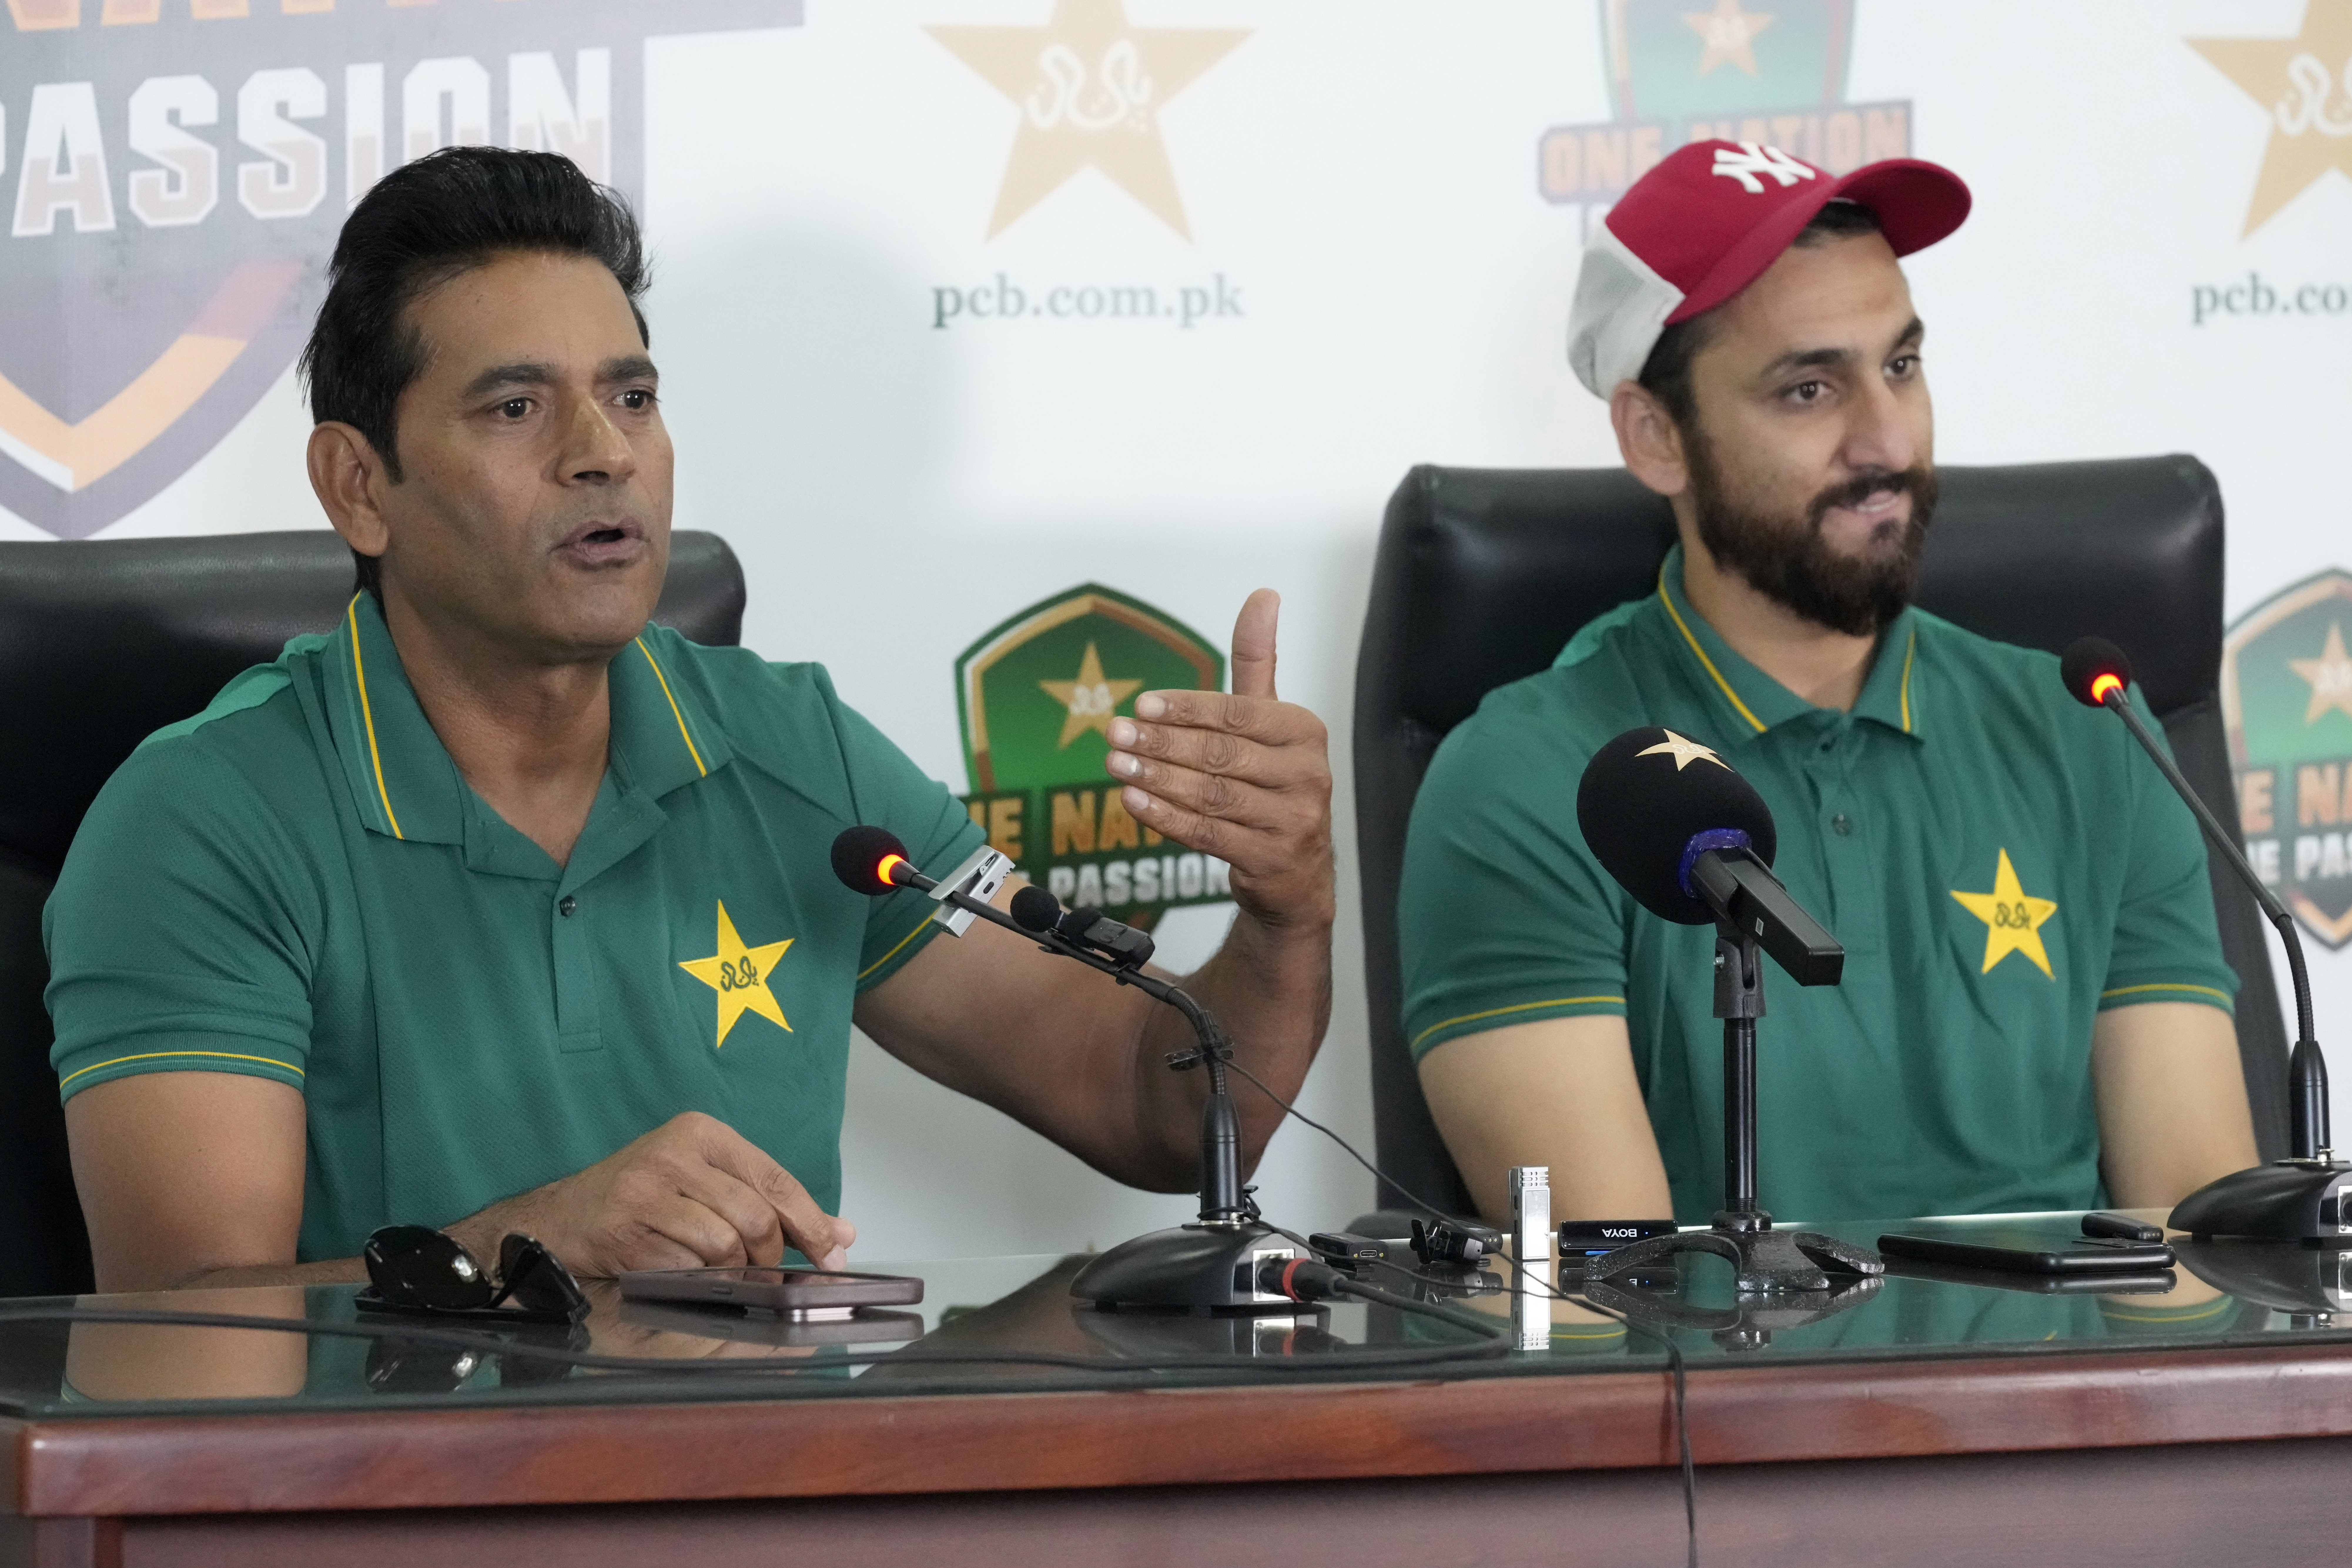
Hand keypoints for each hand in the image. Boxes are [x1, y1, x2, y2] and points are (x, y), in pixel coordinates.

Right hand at [456, 1112, 854, 1277]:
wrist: (559, 1217)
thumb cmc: (641, 1199)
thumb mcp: (707, 1183)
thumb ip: (770, 1202)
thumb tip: (840, 1235)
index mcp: (702, 1133)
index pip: (775, 1180)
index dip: (811, 1223)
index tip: (832, 1255)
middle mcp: (675, 1154)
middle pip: (754, 1217)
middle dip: (770, 1256)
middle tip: (765, 1274)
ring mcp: (646, 1191)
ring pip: (723, 1245)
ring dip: (730, 1272)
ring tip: (719, 1274)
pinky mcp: (624, 1229)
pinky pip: (683, 1269)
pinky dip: (692, 1282)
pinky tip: (681, 1275)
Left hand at [1104, 588, 1333, 931]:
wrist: (1299, 872)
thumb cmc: (1274, 784)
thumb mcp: (1270, 722)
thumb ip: (1258, 662)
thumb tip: (1263, 595)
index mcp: (1303, 732)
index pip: (1237, 714)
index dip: (1186, 709)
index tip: (1141, 705)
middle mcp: (1306, 774)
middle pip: (1220, 754)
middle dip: (1162, 744)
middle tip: (1115, 734)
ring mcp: (1292, 820)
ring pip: (1212, 795)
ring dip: (1158, 780)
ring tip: (1116, 767)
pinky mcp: (1270, 859)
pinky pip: (1209, 834)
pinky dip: (1167, 818)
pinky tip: (1134, 803)